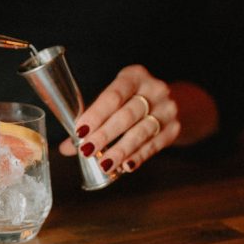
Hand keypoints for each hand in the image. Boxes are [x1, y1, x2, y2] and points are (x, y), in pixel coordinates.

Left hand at [58, 64, 180, 173]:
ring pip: (141, 132)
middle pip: (126, 115)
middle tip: (87, 150)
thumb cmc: (134, 100)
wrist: (177, 102)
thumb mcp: (115, 101)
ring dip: (120, 150)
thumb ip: (92, 120)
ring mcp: (167, 109)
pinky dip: (138, 157)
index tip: (80, 130)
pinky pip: (154, 145)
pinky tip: (125, 166)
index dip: (96, 114)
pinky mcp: (174, 128)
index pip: (113, 96)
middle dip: (105, 134)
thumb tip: (65, 148)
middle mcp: (154, 89)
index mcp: (134, 76)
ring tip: (104, 164)